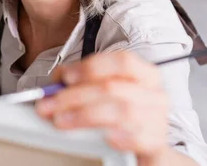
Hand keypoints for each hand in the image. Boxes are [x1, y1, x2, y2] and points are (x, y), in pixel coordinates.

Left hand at [35, 52, 174, 164]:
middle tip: (49, 104)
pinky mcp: (155, 143)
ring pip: (121, 111)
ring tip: (62, 120)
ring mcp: (157, 119)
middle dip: (75, 95)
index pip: (122, 61)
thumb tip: (56, 82)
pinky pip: (138, 138)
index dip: (91, 67)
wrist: (147, 145)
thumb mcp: (106, 93)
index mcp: (145, 74)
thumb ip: (83, 82)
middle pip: (113, 88)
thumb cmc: (124, 115)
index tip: (65, 77)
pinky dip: (119, 137)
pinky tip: (103, 138)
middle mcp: (154, 94)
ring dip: (85, 115)